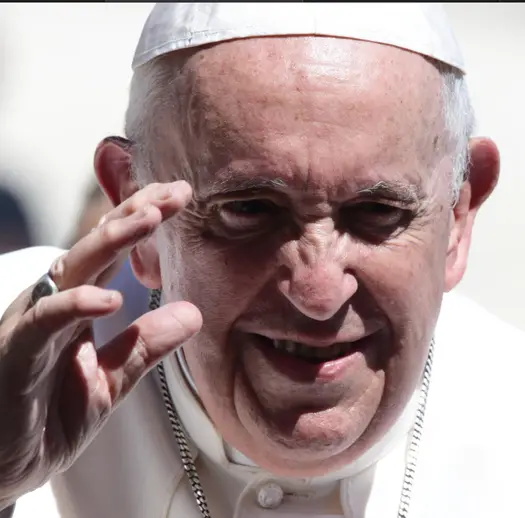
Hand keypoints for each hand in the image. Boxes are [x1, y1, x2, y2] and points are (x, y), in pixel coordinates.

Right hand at [0, 181, 201, 506]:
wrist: (0, 469)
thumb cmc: (45, 420)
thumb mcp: (109, 382)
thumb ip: (144, 346)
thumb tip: (193, 313)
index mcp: (75, 308)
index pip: (113, 254)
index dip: (144, 221)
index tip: (182, 196)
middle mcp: (52, 306)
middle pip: (96, 247)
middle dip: (136, 213)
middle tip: (177, 191)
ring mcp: (31, 327)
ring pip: (70, 271)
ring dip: (110, 240)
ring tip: (151, 217)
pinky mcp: (13, 355)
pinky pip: (41, 323)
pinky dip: (73, 306)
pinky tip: (108, 298)